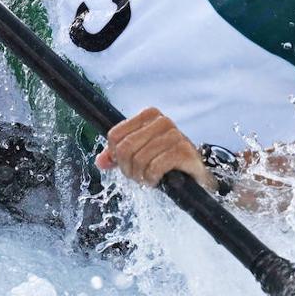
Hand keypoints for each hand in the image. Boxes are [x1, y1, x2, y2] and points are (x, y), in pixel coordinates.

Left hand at [95, 107, 216, 191]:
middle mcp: (162, 121)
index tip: (126, 164)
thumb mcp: (138, 154)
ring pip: (139, 159)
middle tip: (137, 176)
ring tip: (148, 178)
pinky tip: (158, 180)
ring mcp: (175, 135)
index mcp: (149, 115)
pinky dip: (152, 178)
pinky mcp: (184, 152)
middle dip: (128, 168)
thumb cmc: (164, 161)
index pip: (115, 135)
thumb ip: (117, 155)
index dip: (116, 155)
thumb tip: (100, 162)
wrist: (194, 174)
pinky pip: (155, 167)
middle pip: (126, 148)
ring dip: (140, 176)